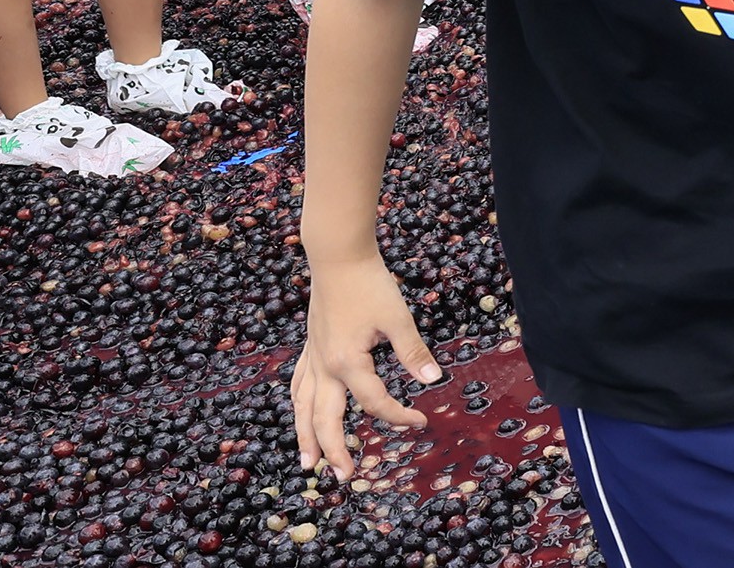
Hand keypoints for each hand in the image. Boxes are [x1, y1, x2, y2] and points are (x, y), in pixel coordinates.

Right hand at [292, 258, 440, 480]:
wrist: (338, 257)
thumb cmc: (370, 284)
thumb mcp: (398, 318)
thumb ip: (413, 352)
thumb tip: (434, 380)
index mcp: (348, 363)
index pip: (376, 402)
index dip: (399, 416)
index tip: (421, 422)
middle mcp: (324, 367)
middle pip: (325, 419)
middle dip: (334, 451)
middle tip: (344, 477)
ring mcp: (313, 358)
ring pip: (303, 407)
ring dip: (306, 437)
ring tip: (307, 464)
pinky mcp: (310, 347)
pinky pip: (298, 385)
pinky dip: (299, 405)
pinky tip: (300, 413)